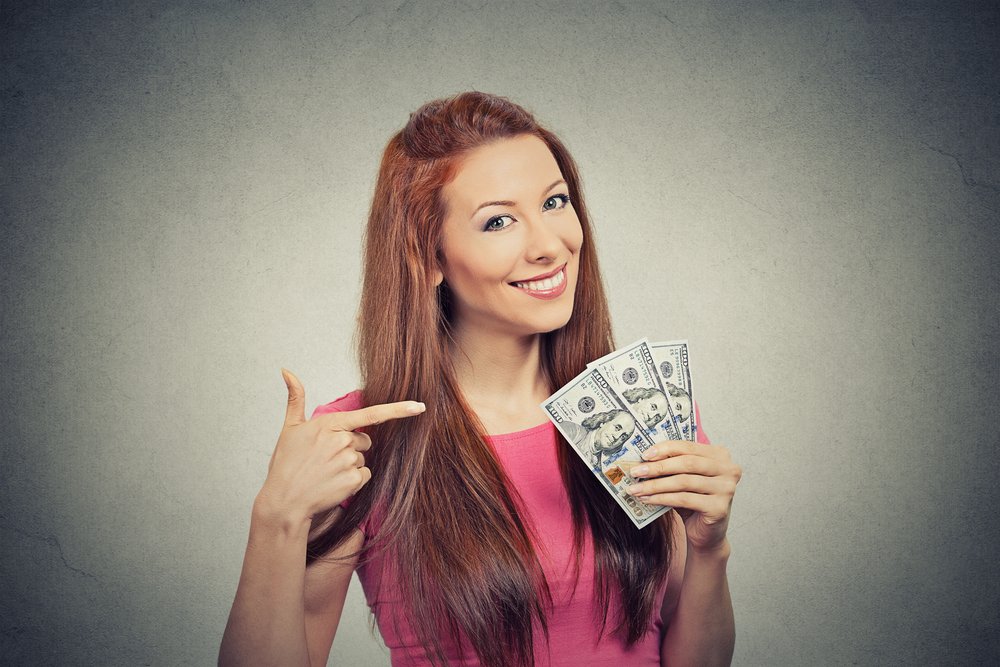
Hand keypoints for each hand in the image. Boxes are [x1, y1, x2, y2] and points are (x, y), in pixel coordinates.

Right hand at [255, 368, 424, 525]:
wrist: (284, 500)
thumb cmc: (286, 464)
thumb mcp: (289, 428)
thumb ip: (295, 397)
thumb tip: (286, 370)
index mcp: (330, 423)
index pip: (371, 414)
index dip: (399, 410)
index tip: (420, 406)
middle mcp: (342, 440)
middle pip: (364, 439)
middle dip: (351, 447)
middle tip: (326, 458)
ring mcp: (349, 461)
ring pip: (363, 458)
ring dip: (350, 465)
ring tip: (326, 472)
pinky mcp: (353, 481)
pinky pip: (365, 475)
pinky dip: (353, 481)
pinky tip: (334, 483)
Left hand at [626, 441, 740, 553]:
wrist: (706, 534)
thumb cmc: (693, 501)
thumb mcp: (683, 478)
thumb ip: (672, 465)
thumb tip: (643, 458)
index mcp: (720, 455)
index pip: (688, 446)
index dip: (664, 449)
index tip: (644, 455)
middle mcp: (728, 469)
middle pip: (686, 463)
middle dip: (657, 467)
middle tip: (635, 472)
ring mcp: (726, 488)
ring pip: (683, 482)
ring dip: (655, 485)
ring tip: (636, 488)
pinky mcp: (719, 507)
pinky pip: (684, 499)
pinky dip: (662, 498)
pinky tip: (647, 499)